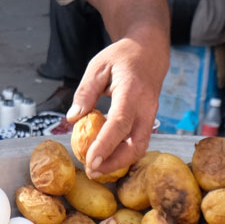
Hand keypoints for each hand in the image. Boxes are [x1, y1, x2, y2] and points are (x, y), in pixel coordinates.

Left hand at [66, 36, 164, 177]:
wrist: (148, 51)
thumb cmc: (121, 57)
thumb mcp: (97, 67)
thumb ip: (85, 92)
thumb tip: (73, 119)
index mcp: (131, 91)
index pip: (119, 123)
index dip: (105, 145)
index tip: (90, 161)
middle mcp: (146, 106)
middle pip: (136, 143)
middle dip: (115, 163)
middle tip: (92, 171)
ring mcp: (151, 115)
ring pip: (141, 147)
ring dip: (120, 162)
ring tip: (97, 169)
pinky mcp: (150, 120)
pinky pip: (140, 142)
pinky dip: (125, 154)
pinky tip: (108, 158)